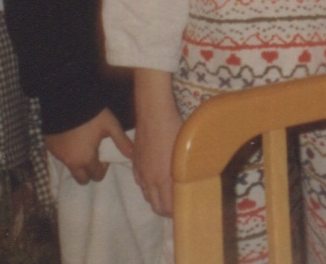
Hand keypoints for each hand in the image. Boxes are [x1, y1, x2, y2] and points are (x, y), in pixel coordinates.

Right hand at [44, 108, 136, 183]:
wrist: (64, 100)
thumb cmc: (91, 114)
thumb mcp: (110, 125)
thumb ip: (122, 141)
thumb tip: (133, 155)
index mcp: (86, 159)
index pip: (97, 176)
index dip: (103, 167)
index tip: (102, 153)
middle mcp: (71, 162)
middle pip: (81, 179)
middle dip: (89, 172)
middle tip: (92, 155)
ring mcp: (58, 156)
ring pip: (70, 168)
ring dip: (77, 162)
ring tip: (82, 144)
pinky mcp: (50, 148)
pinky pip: (60, 157)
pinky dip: (66, 152)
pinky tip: (71, 138)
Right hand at [132, 70, 181, 217]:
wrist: (153, 113)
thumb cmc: (174, 130)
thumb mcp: (185, 153)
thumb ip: (185, 173)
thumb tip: (191, 185)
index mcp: (162, 179)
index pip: (166, 208)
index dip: (175, 213)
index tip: (184, 209)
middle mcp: (149, 179)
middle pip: (155, 206)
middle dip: (166, 210)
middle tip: (177, 205)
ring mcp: (140, 171)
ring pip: (146, 194)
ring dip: (157, 198)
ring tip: (168, 193)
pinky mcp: (135, 161)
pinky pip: (140, 182)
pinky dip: (148, 186)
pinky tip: (155, 179)